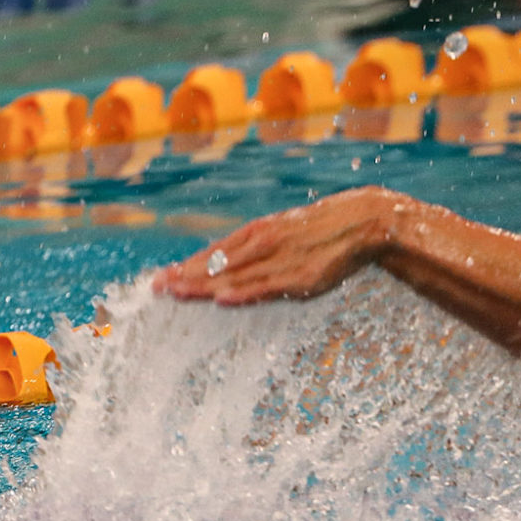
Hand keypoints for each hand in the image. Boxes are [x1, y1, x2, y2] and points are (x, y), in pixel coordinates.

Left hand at [154, 186, 411, 304]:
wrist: (363, 221)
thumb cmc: (324, 230)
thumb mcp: (287, 232)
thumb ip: (260, 248)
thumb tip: (237, 265)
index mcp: (257, 232)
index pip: (214, 253)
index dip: (186, 267)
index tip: (161, 279)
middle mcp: (263, 243)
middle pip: (217, 264)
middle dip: (185, 277)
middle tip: (156, 289)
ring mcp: (280, 259)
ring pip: (235, 276)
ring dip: (203, 286)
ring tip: (176, 294)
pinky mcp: (301, 276)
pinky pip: (266, 287)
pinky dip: (243, 292)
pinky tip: (223, 298)